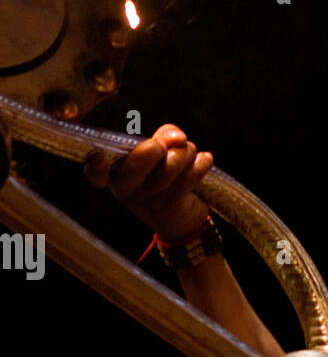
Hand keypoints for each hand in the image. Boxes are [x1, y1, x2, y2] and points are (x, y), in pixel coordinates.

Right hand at [84, 124, 213, 241]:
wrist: (181, 220)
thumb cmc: (164, 176)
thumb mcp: (157, 153)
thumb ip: (162, 136)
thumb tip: (177, 137)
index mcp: (115, 173)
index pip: (96, 173)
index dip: (95, 166)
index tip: (98, 158)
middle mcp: (125, 189)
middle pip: (139, 159)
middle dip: (160, 146)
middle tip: (166, 147)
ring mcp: (147, 200)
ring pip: (171, 163)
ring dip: (187, 152)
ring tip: (189, 154)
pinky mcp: (170, 207)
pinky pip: (190, 176)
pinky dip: (201, 163)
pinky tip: (204, 160)